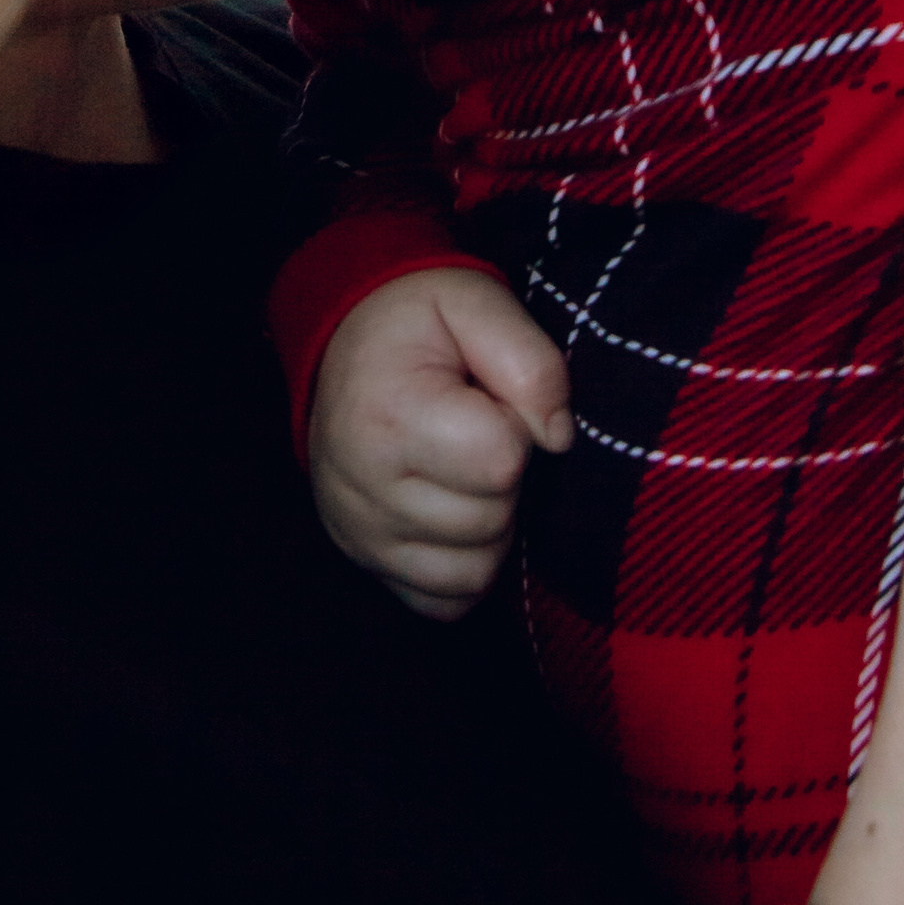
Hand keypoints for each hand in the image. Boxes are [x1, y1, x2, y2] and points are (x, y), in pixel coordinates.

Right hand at [308, 266, 572, 619]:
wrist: (345, 347)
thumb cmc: (417, 325)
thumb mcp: (475, 302)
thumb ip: (531, 361)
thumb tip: (558, 439)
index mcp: (388, 416)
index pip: (501, 462)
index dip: (516, 427)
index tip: (489, 400)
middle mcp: (361, 487)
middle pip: (491, 520)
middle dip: (505, 478)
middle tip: (476, 431)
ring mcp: (359, 535)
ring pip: (474, 571)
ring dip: (491, 527)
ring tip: (466, 472)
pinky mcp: (366, 563)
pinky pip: (445, 601)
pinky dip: (464, 567)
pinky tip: (455, 515)